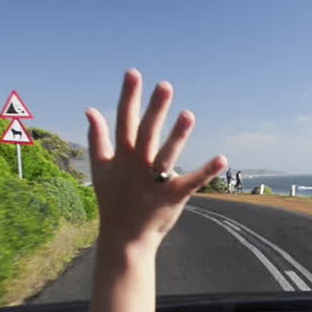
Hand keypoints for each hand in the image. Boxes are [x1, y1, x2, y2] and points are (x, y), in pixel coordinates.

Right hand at [86, 69, 226, 252]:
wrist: (123, 238)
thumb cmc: (113, 200)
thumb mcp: (100, 167)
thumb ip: (96, 138)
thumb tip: (90, 110)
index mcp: (122, 155)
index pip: (124, 120)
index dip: (129, 96)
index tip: (134, 73)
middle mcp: (137, 165)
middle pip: (147, 132)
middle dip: (155, 109)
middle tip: (165, 85)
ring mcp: (154, 181)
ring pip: (166, 154)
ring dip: (177, 136)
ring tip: (189, 115)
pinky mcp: (171, 197)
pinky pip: (191, 182)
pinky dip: (206, 171)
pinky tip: (222, 158)